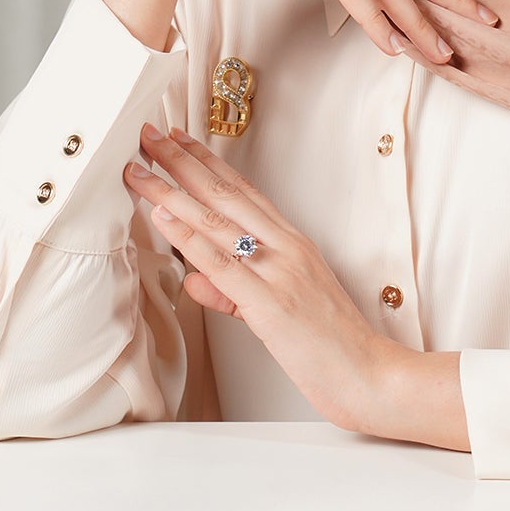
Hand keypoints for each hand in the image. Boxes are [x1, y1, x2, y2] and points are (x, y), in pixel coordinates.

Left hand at [124, 122, 400, 435]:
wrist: (370, 374)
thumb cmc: (334, 346)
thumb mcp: (280, 311)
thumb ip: (235, 294)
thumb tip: (197, 281)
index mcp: (294, 244)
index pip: (244, 192)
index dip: (208, 163)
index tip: (180, 140)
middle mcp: (287, 249)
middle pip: (225, 195)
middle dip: (182, 162)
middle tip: (150, 136)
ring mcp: (280, 272)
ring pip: (217, 221)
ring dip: (172, 191)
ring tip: (140, 170)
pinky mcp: (271, 303)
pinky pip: (222, 264)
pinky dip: (189, 237)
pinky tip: (164, 216)